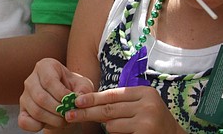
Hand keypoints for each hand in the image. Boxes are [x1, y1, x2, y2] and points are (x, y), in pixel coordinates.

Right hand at [18, 58, 94, 131]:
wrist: (65, 98)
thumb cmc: (73, 87)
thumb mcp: (83, 85)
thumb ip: (84, 89)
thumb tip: (78, 98)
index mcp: (44, 66)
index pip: (49, 81)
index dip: (61, 94)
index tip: (72, 102)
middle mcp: (31, 79)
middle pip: (41, 97)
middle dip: (59, 110)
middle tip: (70, 114)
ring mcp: (25, 95)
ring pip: (36, 110)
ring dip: (53, 120)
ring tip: (64, 120)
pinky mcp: (22, 110)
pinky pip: (24, 122)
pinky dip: (37, 126)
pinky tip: (49, 123)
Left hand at [64, 86, 182, 133]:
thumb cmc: (153, 121)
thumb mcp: (140, 105)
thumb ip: (120, 102)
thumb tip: (88, 102)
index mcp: (145, 92)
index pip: (111, 95)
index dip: (91, 98)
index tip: (75, 102)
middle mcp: (147, 104)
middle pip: (108, 109)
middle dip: (87, 112)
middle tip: (70, 115)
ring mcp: (147, 120)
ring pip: (112, 125)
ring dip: (109, 128)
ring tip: (123, 127)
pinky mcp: (145, 133)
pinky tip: (128, 133)